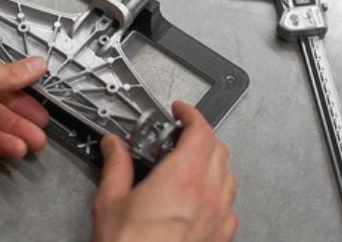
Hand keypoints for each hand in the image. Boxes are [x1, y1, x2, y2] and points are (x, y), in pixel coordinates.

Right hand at [91, 101, 238, 241]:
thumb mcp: (110, 201)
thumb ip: (116, 166)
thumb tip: (113, 147)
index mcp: (182, 177)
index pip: (200, 130)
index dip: (191, 114)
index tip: (180, 111)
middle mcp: (208, 194)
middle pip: (218, 148)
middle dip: (200, 134)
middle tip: (178, 135)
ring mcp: (219, 217)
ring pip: (229, 175)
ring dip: (213, 161)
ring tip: (191, 163)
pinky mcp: (221, 237)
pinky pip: (230, 205)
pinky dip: (220, 192)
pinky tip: (202, 199)